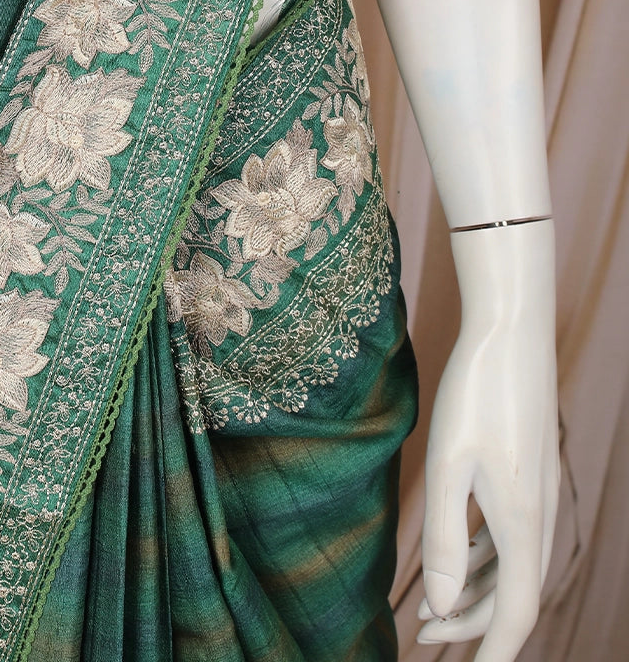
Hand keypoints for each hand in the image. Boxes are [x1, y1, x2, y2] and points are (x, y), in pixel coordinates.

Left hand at [416, 229, 559, 658]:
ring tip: (429, 607)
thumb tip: (437, 601)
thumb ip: (442, 536)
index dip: (491, 651)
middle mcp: (538, 518)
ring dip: (474, 592)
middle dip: (471, 624)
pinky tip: (454, 554)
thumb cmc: (476, 393)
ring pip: (511, 567)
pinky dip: (482, 558)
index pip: (516, 615)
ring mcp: (537, 496)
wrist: (510, 332)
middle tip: (423, 636)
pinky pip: (510, 537)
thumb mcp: (449, 465)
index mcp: (523, 524)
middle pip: (513, 596)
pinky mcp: (527, 475)